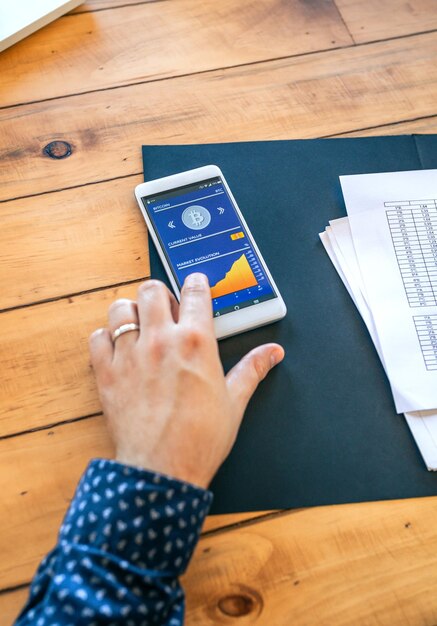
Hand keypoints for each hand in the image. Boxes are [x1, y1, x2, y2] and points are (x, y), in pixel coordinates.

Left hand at [89, 274, 283, 487]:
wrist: (163, 471)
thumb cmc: (200, 439)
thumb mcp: (234, 401)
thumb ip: (252, 369)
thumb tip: (272, 353)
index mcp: (196, 343)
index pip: (195, 292)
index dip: (196, 284)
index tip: (196, 285)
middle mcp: (161, 341)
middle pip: (151, 290)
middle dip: (160, 294)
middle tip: (166, 310)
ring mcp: (130, 355)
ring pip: (121, 308)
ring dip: (131, 312)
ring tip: (140, 326)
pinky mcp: (106, 373)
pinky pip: (97, 338)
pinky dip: (106, 338)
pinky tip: (119, 349)